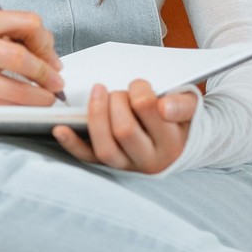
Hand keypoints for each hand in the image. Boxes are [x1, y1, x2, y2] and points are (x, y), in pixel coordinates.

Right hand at [0, 10, 64, 105]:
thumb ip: (22, 37)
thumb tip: (53, 63)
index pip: (26, 24)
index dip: (45, 42)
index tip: (51, 57)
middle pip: (18, 58)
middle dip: (44, 73)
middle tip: (56, 83)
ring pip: (14, 90)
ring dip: (39, 97)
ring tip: (47, 97)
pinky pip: (4, 108)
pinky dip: (23, 109)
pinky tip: (28, 106)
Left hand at [52, 78, 200, 173]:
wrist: (182, 144)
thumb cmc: (180, 118)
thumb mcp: (191, 107)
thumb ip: (182, 104)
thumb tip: (164, 106)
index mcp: (173, 143)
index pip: (149, 109)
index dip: (139, 89)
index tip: (138, 84)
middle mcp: (151, 160)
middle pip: (124, 130)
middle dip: (116, 101)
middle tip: (119, 92)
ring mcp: (129, 166)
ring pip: (105, 147)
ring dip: (95, 116)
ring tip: (98, 93)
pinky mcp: (112, 167)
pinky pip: (88, 158)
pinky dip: (72, 143)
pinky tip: (60, 128)